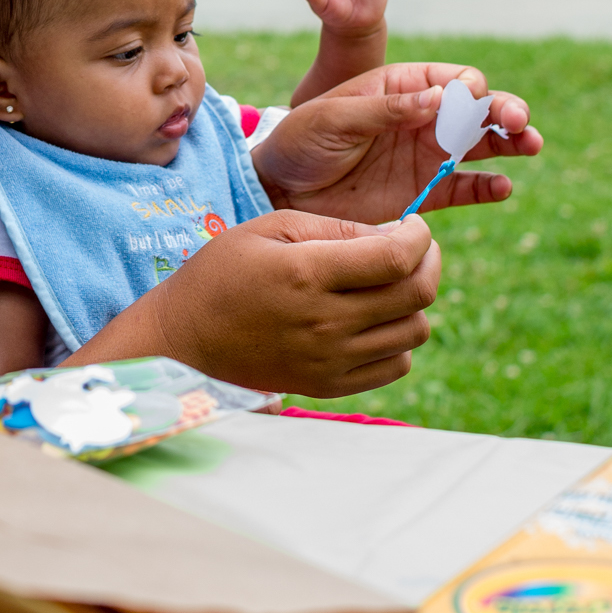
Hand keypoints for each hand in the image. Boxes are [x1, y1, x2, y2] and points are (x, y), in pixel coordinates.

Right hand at [74, 210, 438, 396]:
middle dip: (429, 263)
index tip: (414, 226)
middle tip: (416, 249)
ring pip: (414, 332)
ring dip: (414, 302)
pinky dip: (398, 340)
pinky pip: (395, 366)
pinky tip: (375, 319)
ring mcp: (329, 360)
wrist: (182, 339)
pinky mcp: (328, 386)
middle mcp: (324, 322)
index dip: (420, 237)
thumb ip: (333, 227)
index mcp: (307, 273)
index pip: (397, 258)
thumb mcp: (267, 227)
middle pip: (416, 295)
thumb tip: (391, 235)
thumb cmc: (221, 272)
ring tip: (390, 284)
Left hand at [252, 62, 542, 221]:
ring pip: (483, 145)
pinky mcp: (424, 192)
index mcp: (399, 87)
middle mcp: (421, 118)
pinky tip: (502, 187)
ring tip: (530, 145)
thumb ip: (384, 109)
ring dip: (511, 143)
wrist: (280, 191)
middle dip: (503, 109)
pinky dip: (488, 188)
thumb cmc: (300, 142)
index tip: (468, 98)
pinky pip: (467, 188)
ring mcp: (426, 155)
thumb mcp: (333, 118)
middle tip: (517, 121)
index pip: (451, 79)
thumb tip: (439, 97)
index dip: (468, 86)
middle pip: (477, 108)